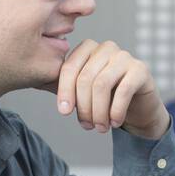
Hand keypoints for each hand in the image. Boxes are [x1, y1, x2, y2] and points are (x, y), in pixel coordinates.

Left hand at [47, 39, 168, 138]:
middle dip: (83, 107)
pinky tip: (115, 123)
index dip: (65, 92)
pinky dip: (116, 111)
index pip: (69, 68)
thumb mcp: (82, 92)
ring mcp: (125, 57)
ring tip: (100, 128)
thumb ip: (63, 85)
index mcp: (88, 49)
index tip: (64, 113)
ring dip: (98, 112)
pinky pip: (123, 91)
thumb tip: (33, 80)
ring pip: (102, 84)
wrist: (139, 108)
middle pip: (85, 78)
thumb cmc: (106, 99)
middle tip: (87, 126)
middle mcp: (106, 48)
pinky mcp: (141, 70)